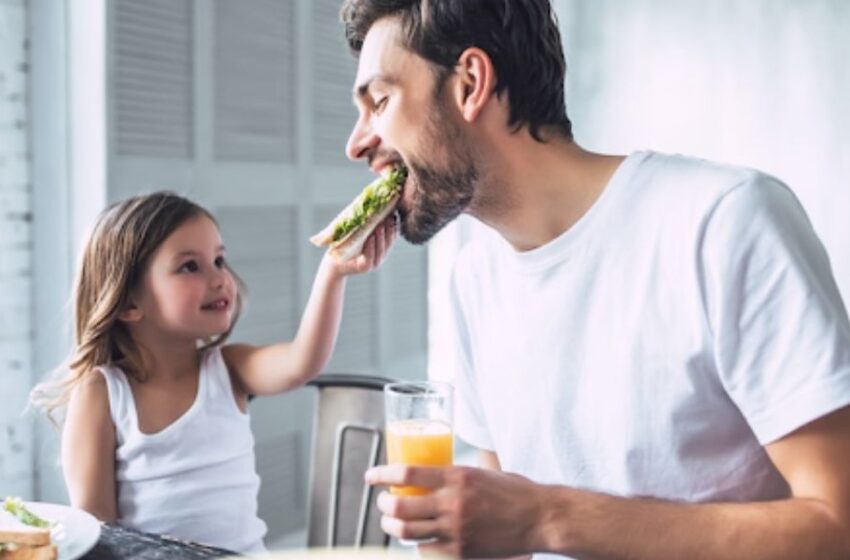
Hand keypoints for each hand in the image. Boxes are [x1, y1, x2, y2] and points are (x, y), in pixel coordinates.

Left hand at [327, 214, 397, 275]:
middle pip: (388, 242)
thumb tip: (372, 202)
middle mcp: (379, 256)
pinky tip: (371, 237)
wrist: (334, 261)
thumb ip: (366, 222)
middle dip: (389, 229)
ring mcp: (373, 263)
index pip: (391, 236)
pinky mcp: (365, 268)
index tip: (394, 213)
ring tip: (380, 225)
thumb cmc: (345, 244)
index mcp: (380, 247)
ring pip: (381, 250)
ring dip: (381, 237)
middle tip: (389, 217)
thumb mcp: (357, 231)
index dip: (393, 226)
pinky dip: (371, 247)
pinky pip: (370, 257)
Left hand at [366, 464, 544, 557]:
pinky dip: (415, 542)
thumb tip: (434, 471)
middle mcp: (452, 502)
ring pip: (406, 531)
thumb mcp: (482, 471)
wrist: (540, 518)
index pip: (407, 473)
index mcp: (457, 476)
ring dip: (391, 525)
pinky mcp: (461, 550)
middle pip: (399, 506)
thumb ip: (456, 474)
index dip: (382, 474)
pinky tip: (415, 537)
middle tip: (382, 501)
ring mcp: (455, 529)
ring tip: (390, 520)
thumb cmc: (514, 491)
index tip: (371, 476)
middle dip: (383, 504)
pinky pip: (425, 548)